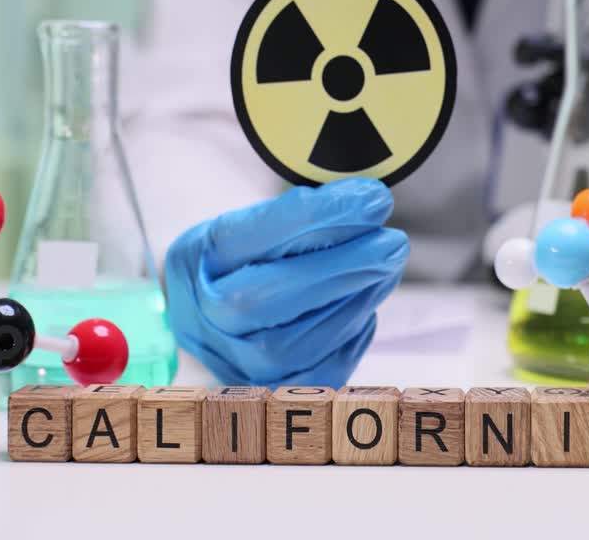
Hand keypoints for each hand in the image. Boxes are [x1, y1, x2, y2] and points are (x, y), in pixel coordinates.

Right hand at [163, 178, 408, 386]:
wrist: (211, 309)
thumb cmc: (243, 257)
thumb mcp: (256, 221)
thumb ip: (303, 214)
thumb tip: (368, 203)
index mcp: (196, 258)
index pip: (255, 235)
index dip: (320, 216)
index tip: (373, 200)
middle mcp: (204, 315)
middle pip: (265, 300)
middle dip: (341, 268)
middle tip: (392, 243)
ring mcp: (229, 360)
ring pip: (292, 345)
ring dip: (352, 303)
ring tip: (385, 270)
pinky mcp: (263, 388)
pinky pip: (313, 375)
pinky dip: (348, 341)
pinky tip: (366, 309)